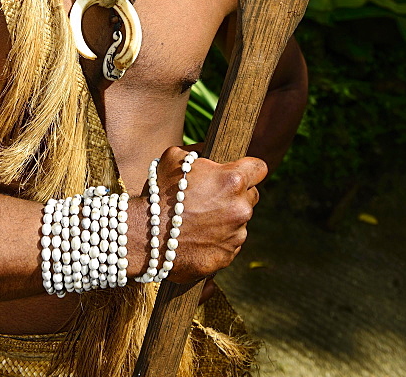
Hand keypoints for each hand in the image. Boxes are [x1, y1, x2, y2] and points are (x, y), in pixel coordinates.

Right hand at [152, 146, 265, 282]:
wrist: (146, 235)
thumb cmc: (159, 192)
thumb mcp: (174, 157)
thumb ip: (198, 151)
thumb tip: (208, 149)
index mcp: (233, 180)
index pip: (259, 168)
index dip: (250, 168)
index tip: (241, 171)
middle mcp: (240, 207)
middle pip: (252, 195)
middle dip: (236, 195)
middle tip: (212, 197)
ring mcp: (236, 234)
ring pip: (240, 221)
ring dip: (226, 219)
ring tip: (199, 220)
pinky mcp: (228, 256)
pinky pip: (230, 244)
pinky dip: (218, 240)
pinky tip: (198, 237)